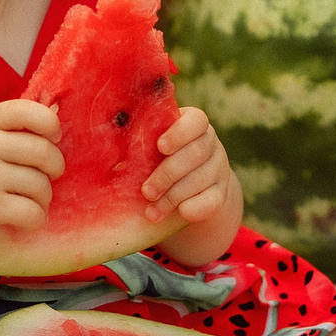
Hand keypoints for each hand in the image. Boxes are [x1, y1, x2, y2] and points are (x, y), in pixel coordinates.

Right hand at [0, 98, 64, 237]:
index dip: (51, 124)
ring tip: (32, 198)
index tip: (52, 137)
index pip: (29, 111)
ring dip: (44, 196)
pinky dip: (36, 217)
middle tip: (47, 174)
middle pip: (43, 152)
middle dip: (55, 166)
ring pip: (41, 186)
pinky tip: (26, 215)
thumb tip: (58, 113)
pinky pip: (32, 213)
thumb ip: (11, 126)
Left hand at [144, 106, 231, 223]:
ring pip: (201, 179)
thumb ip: (139, 145)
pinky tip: (179, 213)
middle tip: (146, 191)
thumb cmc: (157, 159)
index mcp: (193, 124)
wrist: (186, 186)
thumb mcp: (151, 148)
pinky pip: (213, 201)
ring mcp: (218, 168)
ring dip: (173, 197)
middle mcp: (210, 143)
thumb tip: (114, 160)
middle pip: (195, 153)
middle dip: (167, 174)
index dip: (178, 133)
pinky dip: (195, 208)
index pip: (195, 121)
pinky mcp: (222, 192)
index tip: (160, 146)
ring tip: (151, 211)